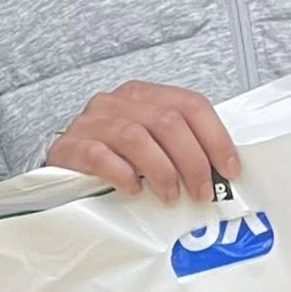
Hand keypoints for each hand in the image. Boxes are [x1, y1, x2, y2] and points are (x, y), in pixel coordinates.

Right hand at [44, 81, 241, 201]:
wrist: (61, 165)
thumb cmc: (113, 156)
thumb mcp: (150, 143)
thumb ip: (179, 146)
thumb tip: (223, 172)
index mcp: (145, 95)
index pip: (190, 104)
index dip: (215, 137)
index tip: (229, 169)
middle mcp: (118, 101)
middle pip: (167, 121)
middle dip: (192, 161)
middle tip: (201, 192)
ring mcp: (92, 121)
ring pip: (136, 137)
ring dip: (161, 171)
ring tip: (170, 196)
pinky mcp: (71, 145)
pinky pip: (100, 156)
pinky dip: (123, 175)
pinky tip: (133, 190)